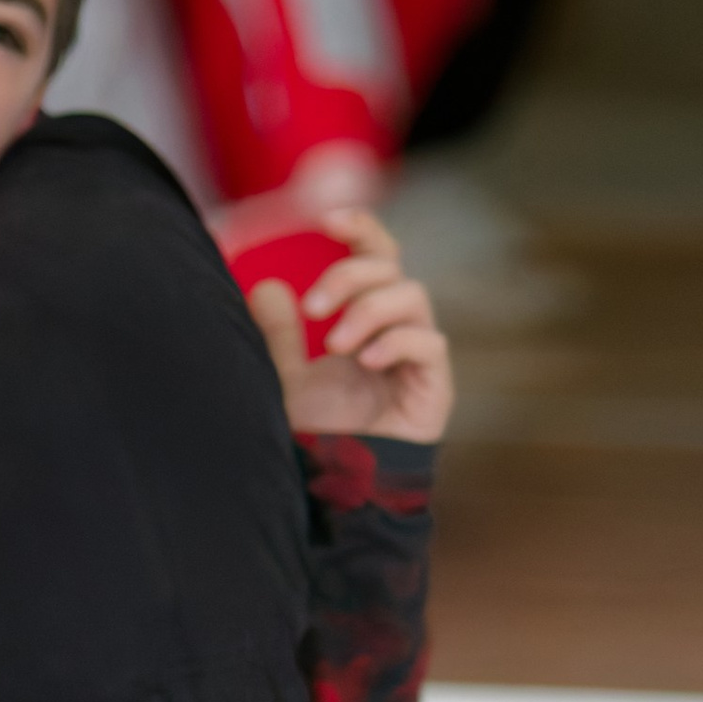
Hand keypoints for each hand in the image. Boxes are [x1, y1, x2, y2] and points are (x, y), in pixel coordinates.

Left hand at [248, 211, 454, 443]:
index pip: (374, 254)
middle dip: (350, 275)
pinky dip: (396, 342)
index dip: (359, 227)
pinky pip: (428, 343)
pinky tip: (367, 360)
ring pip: (412, 295)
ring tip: (335, 345)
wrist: (343, 482)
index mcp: (366, 313)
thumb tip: (266, 287)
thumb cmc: (321, 429)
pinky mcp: (436, 383)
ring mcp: (419, 352)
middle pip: (391, 266)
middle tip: (313, 307)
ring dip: (368, 310)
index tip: (326, 219)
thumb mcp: (286, 377)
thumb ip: (278, 335)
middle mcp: (396, 325)